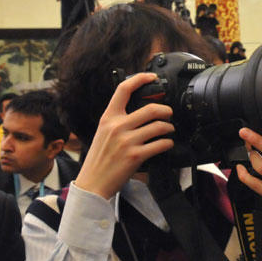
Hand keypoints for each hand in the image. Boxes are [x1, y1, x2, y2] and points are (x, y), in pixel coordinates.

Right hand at [75, 73, 174, 199]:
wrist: (92, 183)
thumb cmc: (99, 159)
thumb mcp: (102, 133)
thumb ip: (117, 121)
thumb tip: (137, 111)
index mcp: (108, 118)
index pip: (123, 90)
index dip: (140, 79)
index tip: (152, 77)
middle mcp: (117, 126)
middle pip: (151, 109)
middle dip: (166, 110)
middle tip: (169, 113)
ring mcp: (127, 141)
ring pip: (159, 126)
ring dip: (169, 128)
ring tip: (169, 130)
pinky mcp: (136, 155)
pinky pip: (160, 144)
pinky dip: (168, 143)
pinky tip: (167, 144)